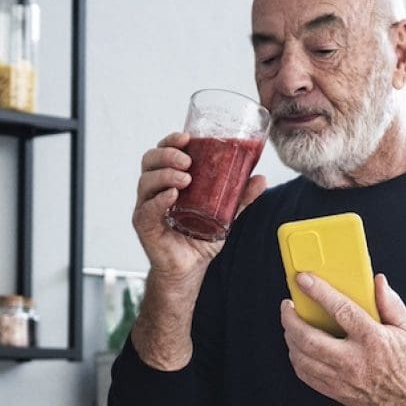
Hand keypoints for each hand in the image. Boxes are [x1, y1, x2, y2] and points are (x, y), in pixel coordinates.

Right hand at [132, 131, 265, 289]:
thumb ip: (240, 197)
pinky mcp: (144, 225)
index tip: (187, 137)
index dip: (171, 141)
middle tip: (188, 161)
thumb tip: (261, 179)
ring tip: (185, 180)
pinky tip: (172, 197)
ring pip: (146, 181)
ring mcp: (147, 206)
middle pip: (150, 160)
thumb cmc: (200, 238)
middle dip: (167, 155)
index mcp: (169, 180)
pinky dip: (159, 200)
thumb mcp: (225, 214)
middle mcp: (155, 190)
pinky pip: (147, 208)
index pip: (163, 152)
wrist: (190, 268)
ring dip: (165, 175)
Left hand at [280, 272, 405, 405]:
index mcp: (373, 340)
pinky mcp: (336, 392)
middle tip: (287, 306)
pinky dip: (296, 358)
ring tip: (290, 324)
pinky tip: (298, 347)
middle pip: (309, 338)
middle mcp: (354, 360)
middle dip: (291, 319)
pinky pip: (305, 374)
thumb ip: (391, 303)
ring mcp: (342, 379)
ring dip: (290, 338)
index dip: (318, 292)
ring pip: (302, 357)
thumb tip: (377, 282)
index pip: (340, 310)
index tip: (304, 280)